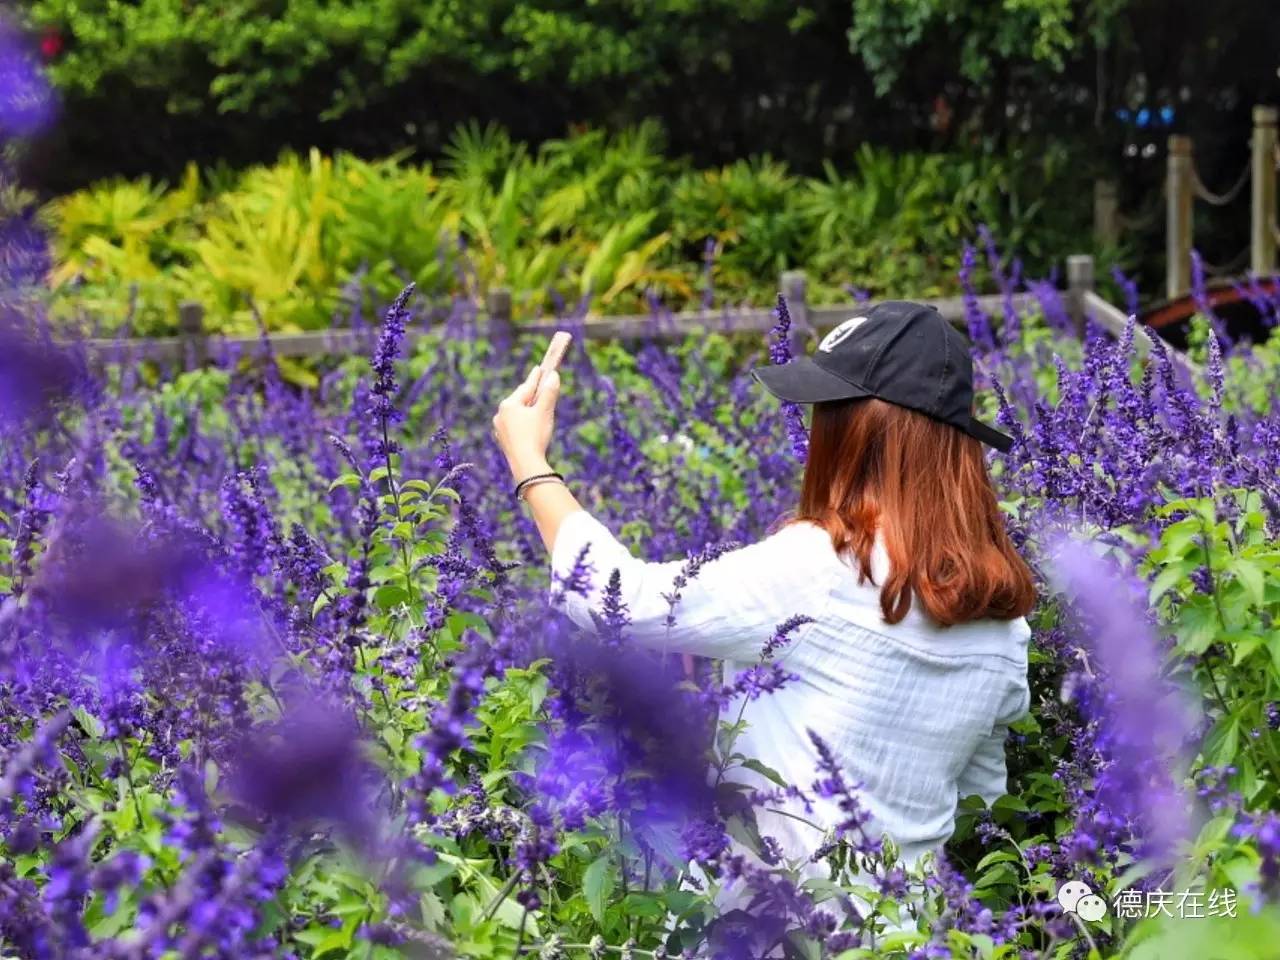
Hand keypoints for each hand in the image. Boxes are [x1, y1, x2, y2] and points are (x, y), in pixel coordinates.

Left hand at [493, 365, 560, 480]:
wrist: (526, 464)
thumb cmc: (535, 435)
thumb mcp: (544, 411)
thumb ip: (549, 392)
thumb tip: (553, 375)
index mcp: (509, 404)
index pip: (526, 387)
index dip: (536, 378)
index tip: (539, 368)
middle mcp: (500, 414)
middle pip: (520, 400)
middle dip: (531, 395)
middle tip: (538, 387)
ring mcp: (500, 428)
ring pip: (516, 414)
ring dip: (526, 410)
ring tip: (535, 409)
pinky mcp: (503, 441)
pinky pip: (514, 426)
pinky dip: (523, 423)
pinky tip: (528, 427)